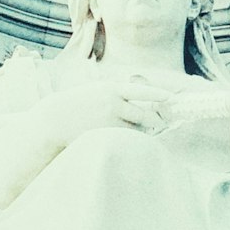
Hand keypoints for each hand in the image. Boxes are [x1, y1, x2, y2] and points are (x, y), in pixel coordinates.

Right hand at [40, 79, 173, 146]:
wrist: (57, 118)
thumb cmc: (80, 102)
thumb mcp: (99, 90)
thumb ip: (118, 93)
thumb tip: (140, 98)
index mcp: (112, 89)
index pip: (141, 91)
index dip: (158, 94)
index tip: (171, 96)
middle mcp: (113, 105)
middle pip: (144, 115)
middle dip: (154, 120)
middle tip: (159, 122)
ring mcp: (110, 122)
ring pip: (136, 130)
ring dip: (140, 131)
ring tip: (135, 130)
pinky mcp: (106, 137)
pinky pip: (125, 140)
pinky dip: (128, 140)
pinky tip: (122, 138)